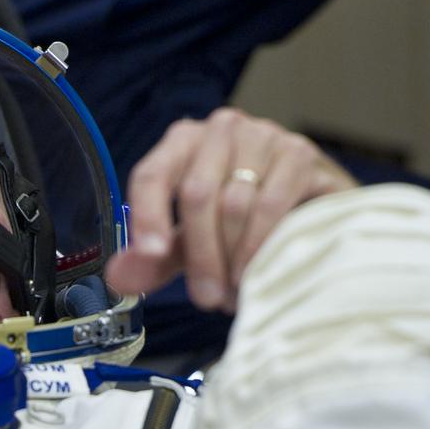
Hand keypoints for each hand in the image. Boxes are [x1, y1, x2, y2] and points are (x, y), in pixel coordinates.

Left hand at [105, 108, 356, 310]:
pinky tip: (259, 271)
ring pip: (235, 203)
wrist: (311, 210)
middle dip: (200, 256)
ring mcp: (264, 135)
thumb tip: (117, 278)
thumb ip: (155, 259)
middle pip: (197, 194)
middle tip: (206, 298)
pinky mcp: (300, 153)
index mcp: (183, 144)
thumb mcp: (192, 243)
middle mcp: (221, 130)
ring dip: (233, 258)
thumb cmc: (241, 223)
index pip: (152, 174)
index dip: (148, 217)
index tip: (151, 257)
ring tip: (235, 293)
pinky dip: (261, 245)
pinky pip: (272, 203)